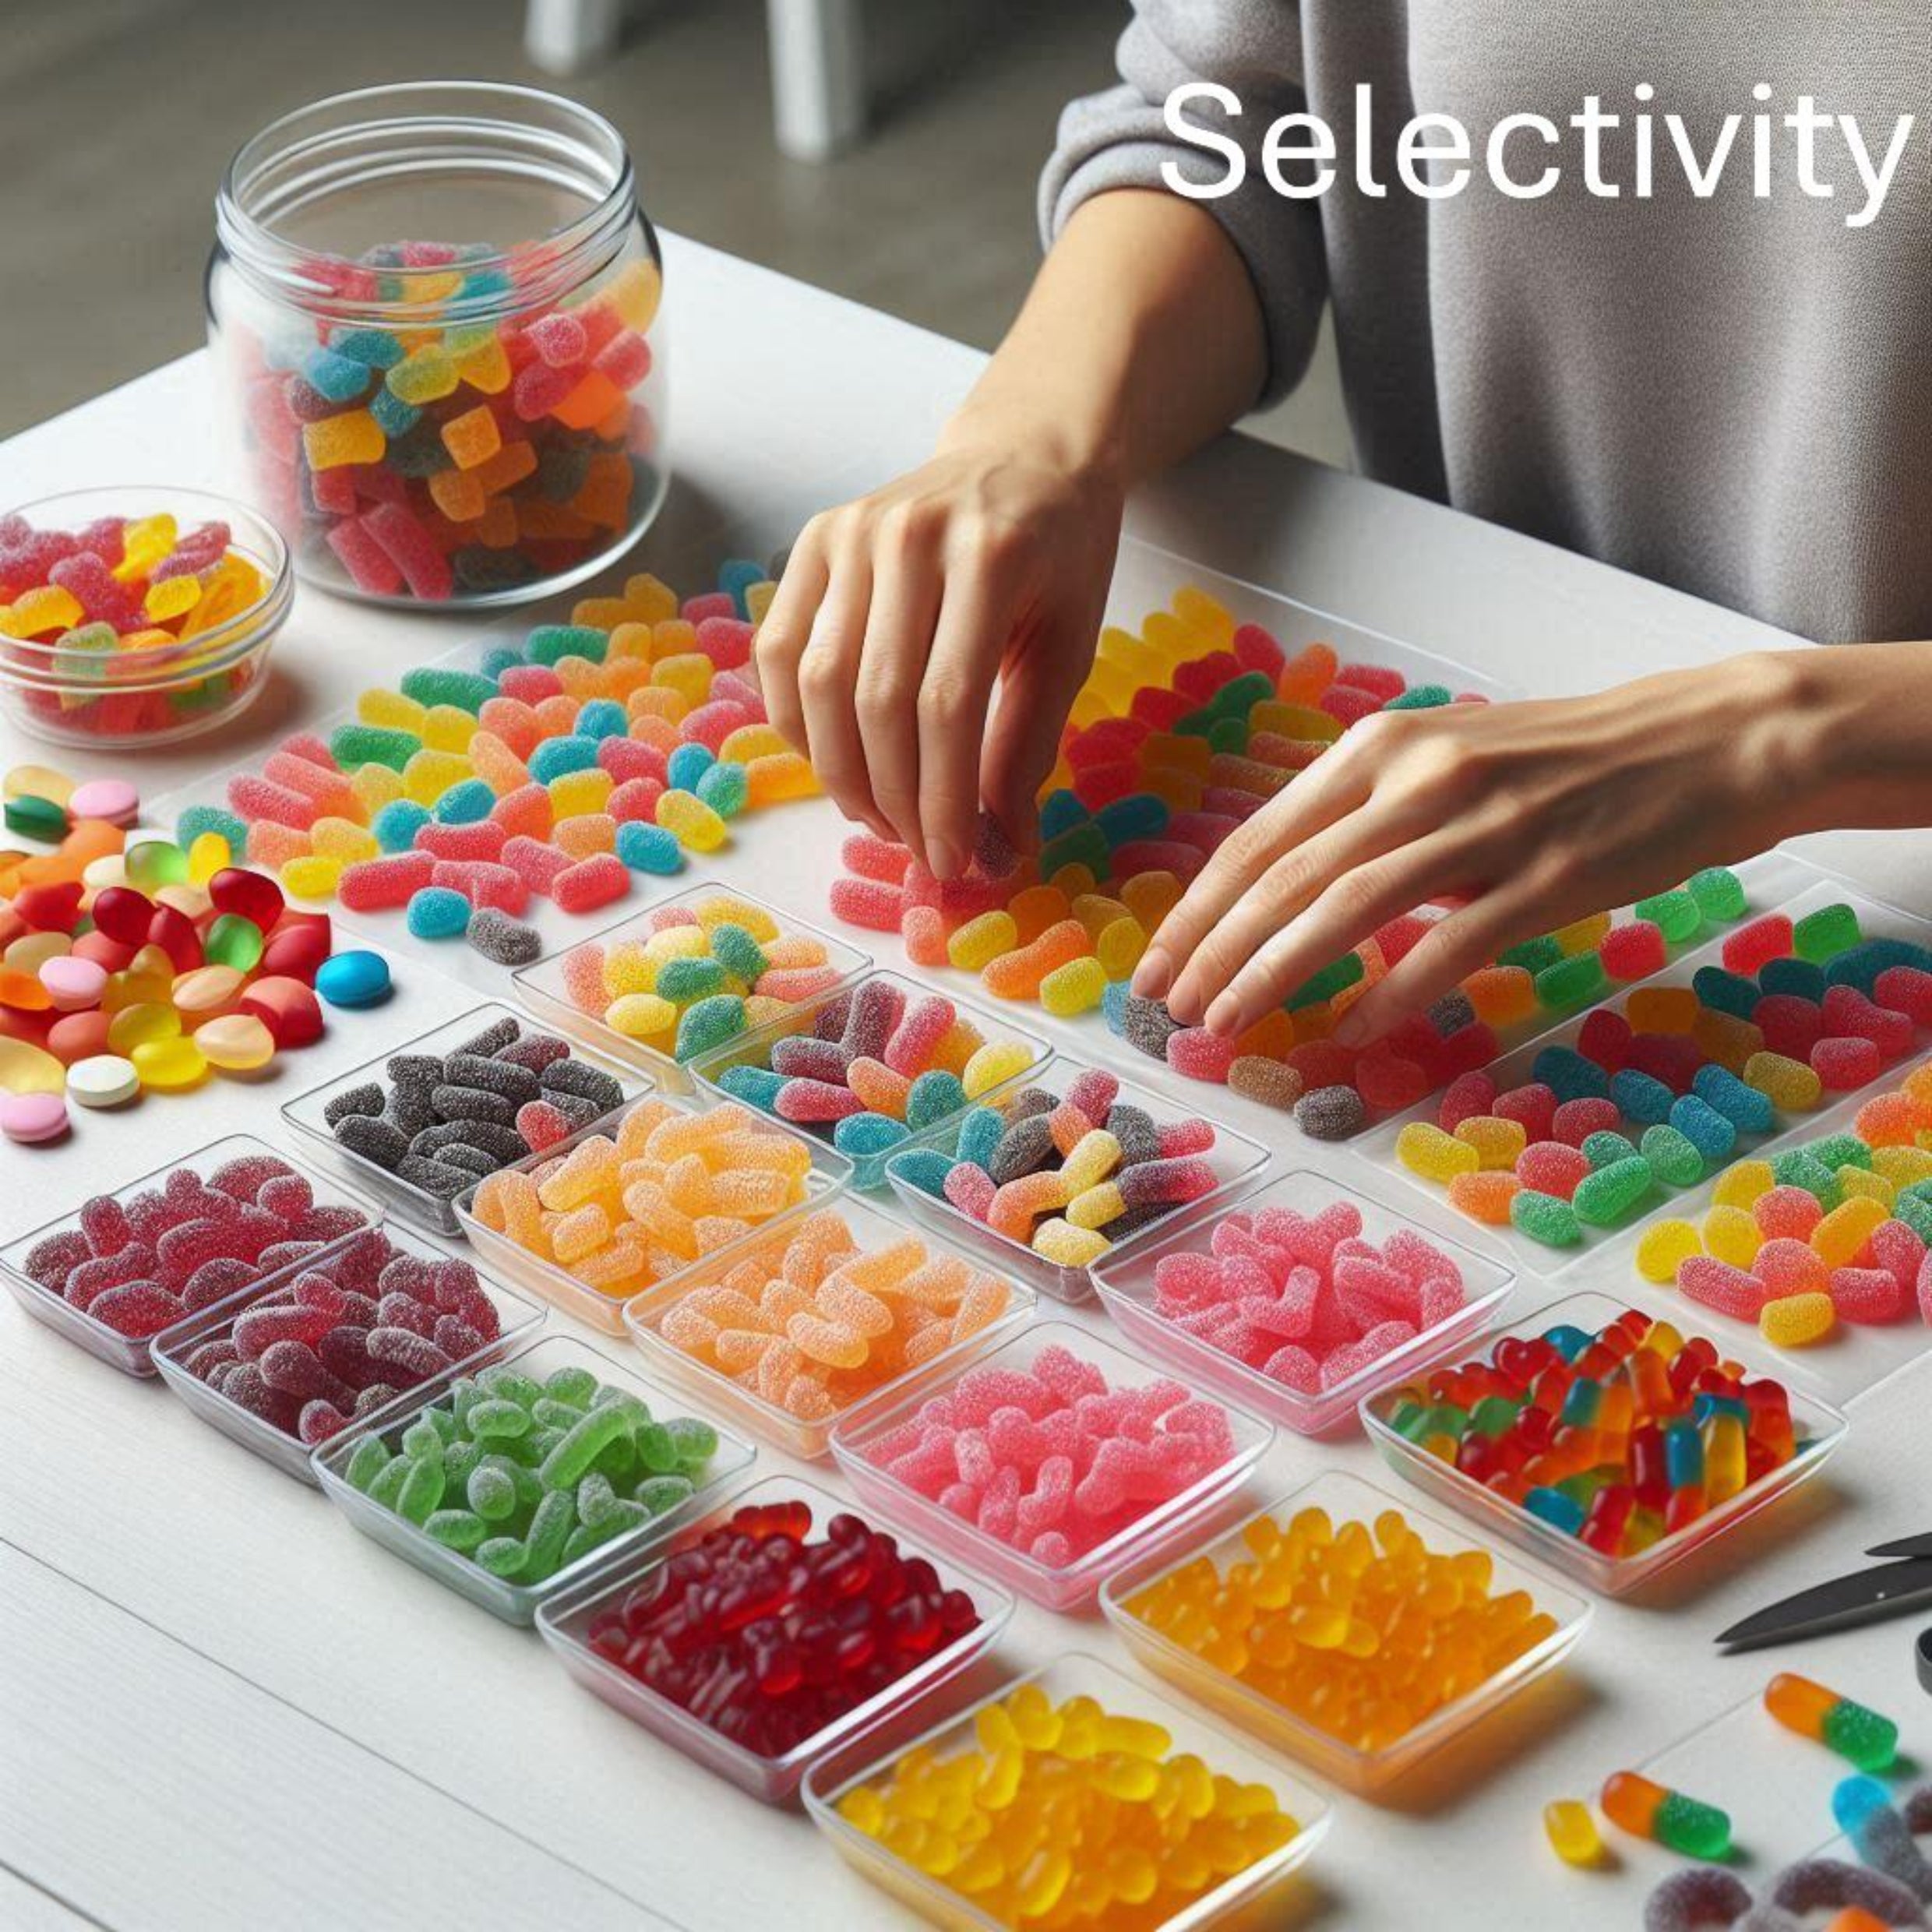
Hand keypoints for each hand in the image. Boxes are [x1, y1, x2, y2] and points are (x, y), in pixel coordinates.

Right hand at [753, 434, 1123, 877]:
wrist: (1022, 455)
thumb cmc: (1059, 555)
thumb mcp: (1070, 645)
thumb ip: (1029, 744)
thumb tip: (1002, 849)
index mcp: (989, 556)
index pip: (946, 705)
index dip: (942, 797)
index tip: (951, 859)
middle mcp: (907, 536)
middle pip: (875, 701)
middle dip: (893, 797)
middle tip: (916, 848)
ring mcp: (850, 532)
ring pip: (819, 683)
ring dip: (841, 772)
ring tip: (878, 816)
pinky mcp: (814, 540)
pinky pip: (781, 652)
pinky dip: (798, 723)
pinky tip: (837, 761)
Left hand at [1132, 653, 1819, 1047]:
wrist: (1712, 739)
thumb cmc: (1572, 758)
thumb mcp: (1450, 760)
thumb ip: (1370, 817)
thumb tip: (1289, 893)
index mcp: (1383, 747)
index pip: (1262, 837)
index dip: (1200, 908)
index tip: (1157, 964)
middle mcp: (1420, 776)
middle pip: (1287, 875)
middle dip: (1215, 949)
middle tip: (1169, 1009)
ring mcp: (1486, 825)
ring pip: (1349, 907)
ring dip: (1274, 972)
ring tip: (1226, 1024)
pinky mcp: (1549, 875)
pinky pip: (1452, 942)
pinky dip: (1394, 990)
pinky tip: (1354, 1031)